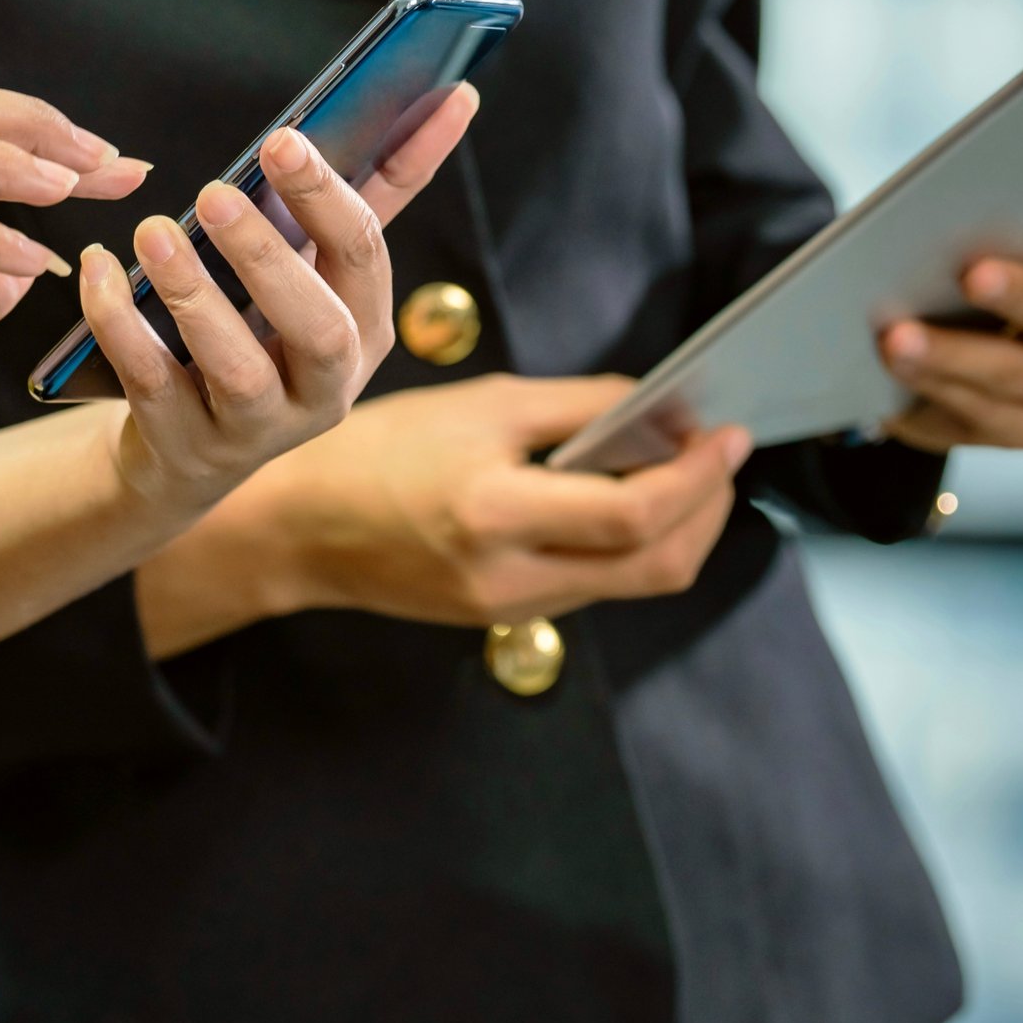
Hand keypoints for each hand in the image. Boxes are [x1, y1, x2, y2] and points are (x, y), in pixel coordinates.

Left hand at [85, 86, 480, 516]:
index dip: (325, 195)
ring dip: (195, 295)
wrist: (188, 448)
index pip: (363, 255)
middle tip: (213, 193)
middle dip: (268, 257)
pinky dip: (121, 325)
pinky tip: (99, 270)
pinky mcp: (191, 446)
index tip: (280, 140)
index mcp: (364, 327)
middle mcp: (327, 386)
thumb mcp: (315, 267)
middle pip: (319, 327)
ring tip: (151, 232)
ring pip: (240, 369)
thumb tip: (453, 96)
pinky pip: (155, 386)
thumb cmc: (260, 330)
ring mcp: (261, 426)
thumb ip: (372, 191)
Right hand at [135, 373, 754, 652]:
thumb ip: (580, 408)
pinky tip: (630, 497)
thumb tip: (666, 408)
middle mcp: (506, 577)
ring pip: (633, 582)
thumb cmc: (378, 449)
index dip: (698, 476)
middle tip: (723, 454)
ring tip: (688, 471)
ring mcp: (506, 608)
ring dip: (677, 528)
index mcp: (492, 514)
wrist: (294, 525)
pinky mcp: (501, 617)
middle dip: (707, 509)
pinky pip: (593, 586)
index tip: (728, 433)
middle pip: (656, 566)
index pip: (634, 514)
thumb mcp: (481, 406)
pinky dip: (628, 543)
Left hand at [876, 221, 1022, 452]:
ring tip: (897, 336)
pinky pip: (987, 415)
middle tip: (972, 274)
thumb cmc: (985, 246)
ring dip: (957, 354)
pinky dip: (937, 385)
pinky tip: (896, 365)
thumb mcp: (1002, 219)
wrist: (946, 320)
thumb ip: (1010, 206)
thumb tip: (967, 196)